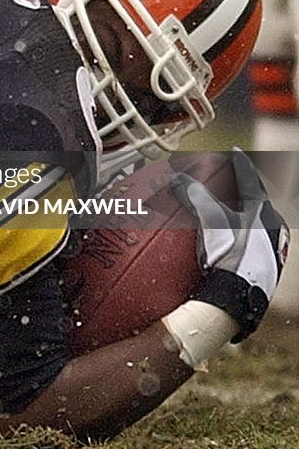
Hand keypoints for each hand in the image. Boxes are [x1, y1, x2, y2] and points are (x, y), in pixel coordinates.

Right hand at [173, 149, 288, 338]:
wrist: (238, 297)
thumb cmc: (231, 256)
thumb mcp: (211, 220)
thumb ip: (196, 195)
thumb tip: (178, 177)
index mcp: (262, 211)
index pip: (250, 179)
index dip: (239, 163)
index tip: (233, 152)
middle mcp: (271, 226)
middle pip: (255, 199)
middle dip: (241, 189)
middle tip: (228, 181)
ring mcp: (270, 246)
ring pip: (256, 220)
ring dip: (240, 212)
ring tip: (226, 209)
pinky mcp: (265, 263)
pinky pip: (253, 238)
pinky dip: (239, 231)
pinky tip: (229, 239)